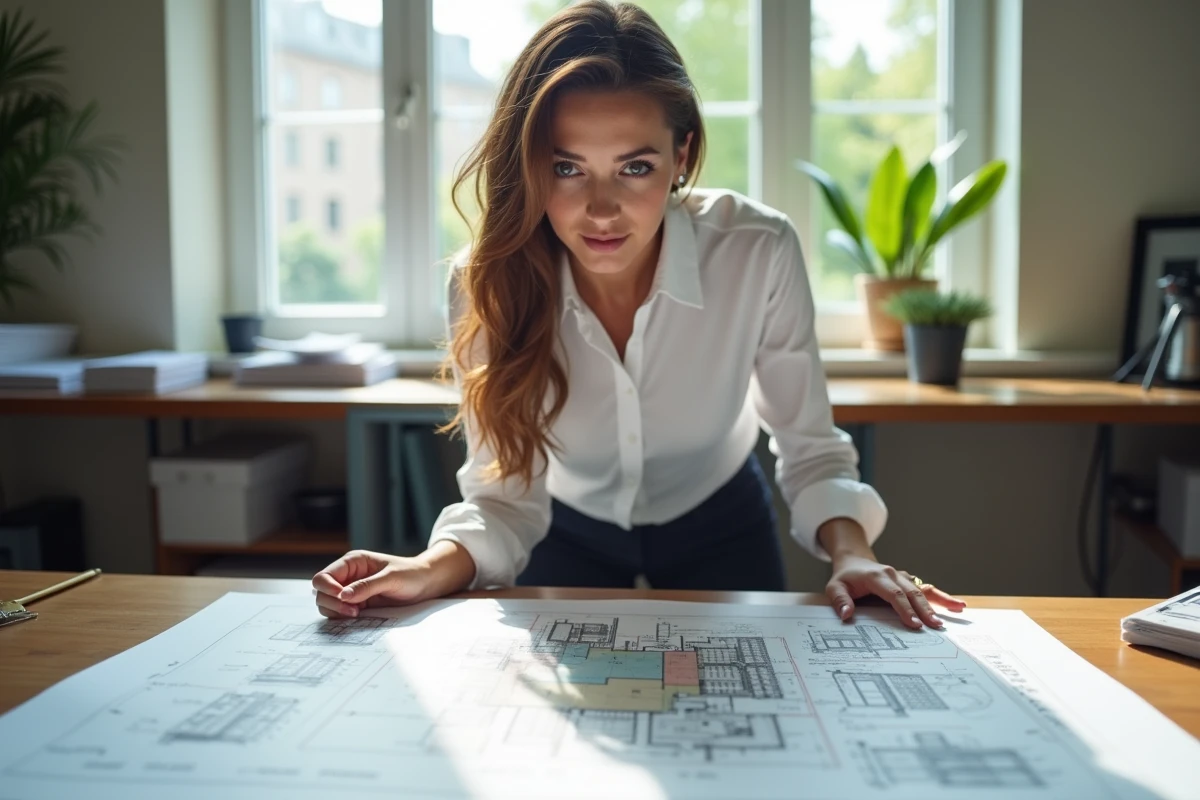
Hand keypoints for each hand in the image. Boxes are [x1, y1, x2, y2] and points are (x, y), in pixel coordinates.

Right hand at [311, 541, 474, 618]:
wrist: (427, 584)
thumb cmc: (411, 574)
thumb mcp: (391, 578)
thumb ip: (367, 586)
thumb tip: (343, 596)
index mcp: (353, 562)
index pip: (324, 576)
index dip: (328, 589)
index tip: (344, 599)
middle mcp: (348, 576)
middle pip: (321, 592)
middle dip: (332, 603)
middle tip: (354, 612)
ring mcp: (351, 591)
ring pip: (327, 604)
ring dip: (336, 612)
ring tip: (357, 614)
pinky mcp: (357, 604)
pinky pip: (340, 613)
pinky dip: (343, 618)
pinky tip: (358, 618)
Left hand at [825, 555, 965, 629]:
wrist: (853, 561)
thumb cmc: (845, 578)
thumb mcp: (834, 587)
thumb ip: (840, 600)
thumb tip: (846, 615)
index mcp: (877, 577)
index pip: (893, 594)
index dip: (904, 609)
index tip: (914, 624)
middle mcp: (893, 574)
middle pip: (912, 592)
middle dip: (925, 609)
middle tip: (936, 626)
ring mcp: (903, 577)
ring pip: (923, 589)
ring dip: (939, 601)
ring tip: (957, 610)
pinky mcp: (908, 581)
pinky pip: (926, 588)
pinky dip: (941, 597)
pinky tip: (957, 606)